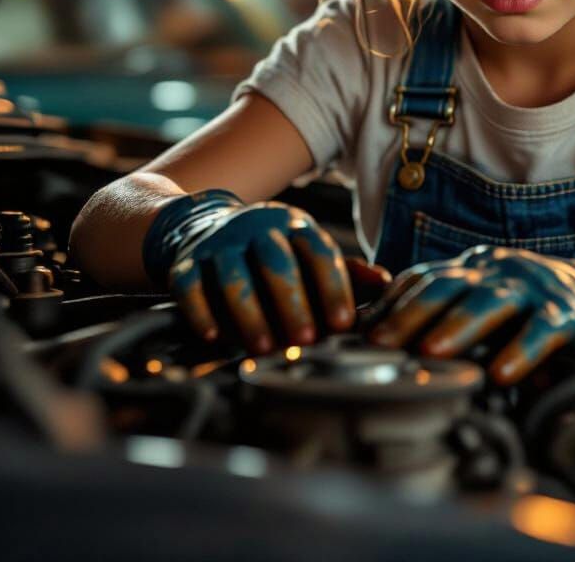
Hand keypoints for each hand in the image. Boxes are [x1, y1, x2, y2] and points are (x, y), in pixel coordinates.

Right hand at [142, 189, 390, 353]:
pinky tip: (214, 339)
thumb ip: (346, 272)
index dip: (333, 287)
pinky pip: (189, 285)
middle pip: (276, 262)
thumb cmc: (273, 254)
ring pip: (233, 275)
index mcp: (296, 225)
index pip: (319, 252)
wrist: (204, 228)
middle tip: (304, 341)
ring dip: (249, 314)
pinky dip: (201, 313)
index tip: (342, 325)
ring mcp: (220, 242)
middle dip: (292, 303)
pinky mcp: (186, 261)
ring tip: (263, 348)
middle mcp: (258, 227)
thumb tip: (387, 284)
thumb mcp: (309, 254)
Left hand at [366, 244, 574, 383]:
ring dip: (459, 327)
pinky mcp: (568, 309)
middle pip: (447, 285)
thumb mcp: (490, 305)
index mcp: (474, 268)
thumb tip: (388, 344)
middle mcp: (498, 269)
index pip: (423, 279)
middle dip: (409, 314)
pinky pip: (542, 329)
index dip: (389, 303)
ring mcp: (533, 285)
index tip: (354, 331)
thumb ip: (450, 317)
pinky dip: (521, 350)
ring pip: (491, 302)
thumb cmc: (537, 307)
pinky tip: (503, 374)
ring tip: (431, 353)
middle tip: (378, 342)